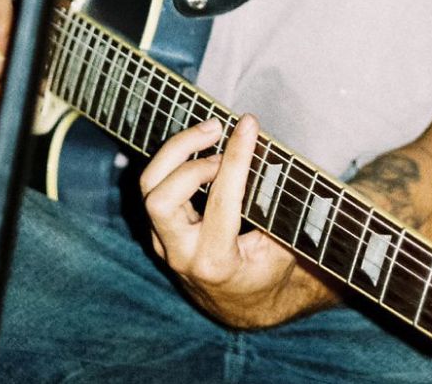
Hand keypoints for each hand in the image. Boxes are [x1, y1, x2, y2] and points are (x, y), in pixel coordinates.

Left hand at [139, 114, 336, 327]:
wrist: (243, 306)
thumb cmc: (269, 272)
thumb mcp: (283, 246)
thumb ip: (275, 206)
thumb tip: (271, 152)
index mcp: (217, 263)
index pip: (221, 201)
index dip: (236, 158)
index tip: (248, 126)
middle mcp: (182, 255)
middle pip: (161, 198)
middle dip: (187, 156)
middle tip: (220, 131)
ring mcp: (164, 244)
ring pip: (148, 186)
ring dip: (176, 150)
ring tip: (210, 131)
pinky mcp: (158, 231)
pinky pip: (154, 186)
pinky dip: (174, 159)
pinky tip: (199, 145)